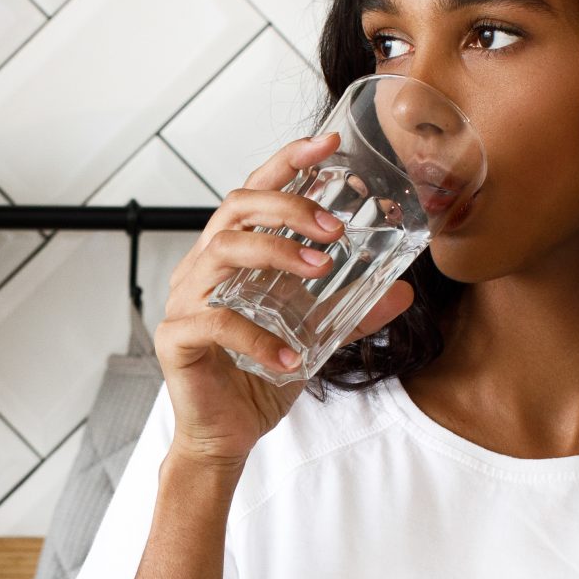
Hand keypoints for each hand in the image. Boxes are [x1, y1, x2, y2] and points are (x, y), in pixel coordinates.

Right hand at [157, 132, 416, 471]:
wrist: (226, 435)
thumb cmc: (258, 377)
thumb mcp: (317, 337)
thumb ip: (353, 312)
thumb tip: (403, 292)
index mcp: (231, 256)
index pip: (254, 192)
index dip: (287, 162)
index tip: (327, 143)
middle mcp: (202, 268)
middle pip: (234, 208)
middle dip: (288, 206)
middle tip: (335, 228)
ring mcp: (184, 300)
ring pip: (221, 252)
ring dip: (276, 253)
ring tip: (320, 271)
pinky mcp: (176, 338)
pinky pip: (216, 323)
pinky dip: (258, 337)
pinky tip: (290, 356)